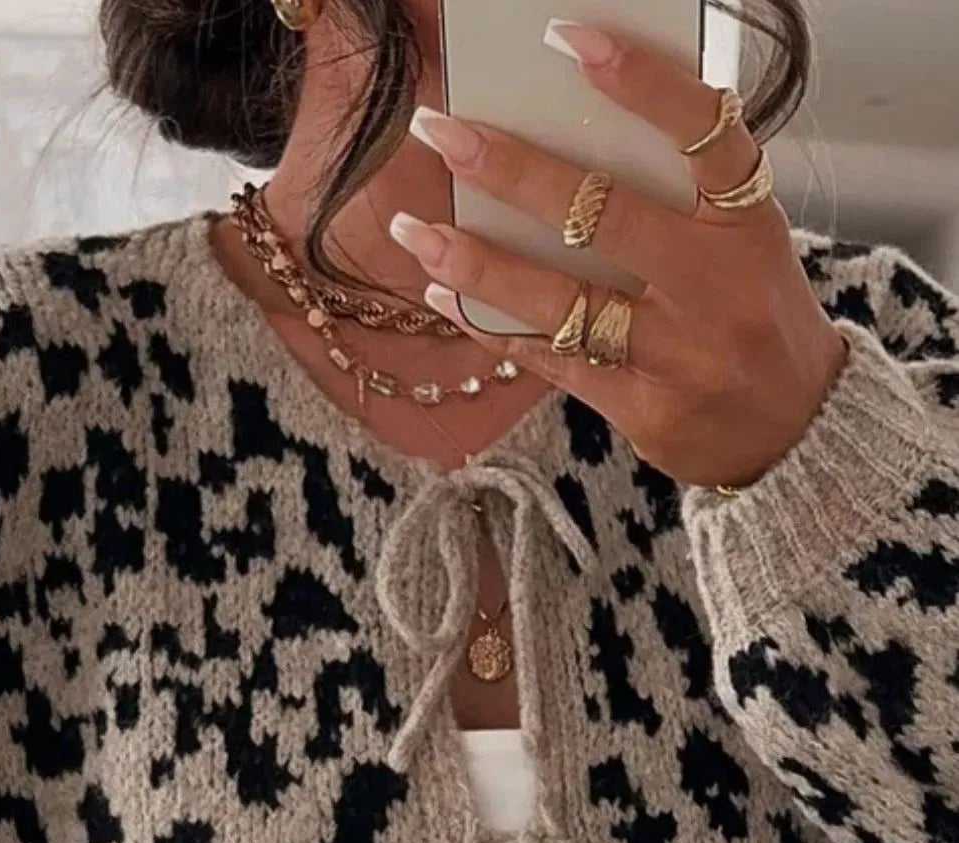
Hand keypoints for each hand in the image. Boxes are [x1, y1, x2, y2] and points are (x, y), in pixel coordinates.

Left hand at [395, 25, 848, 490]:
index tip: (567, 38)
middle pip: (604, 216)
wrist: (799, 429)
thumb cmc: (751, 312)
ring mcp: (680, 355)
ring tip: (417, 232)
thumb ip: (672, 199)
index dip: (640, 81)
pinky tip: (446, 295)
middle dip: (512, 170)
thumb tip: (558, 141)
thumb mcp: (740, 242)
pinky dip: (493, 324)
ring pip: (560, 300)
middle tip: (442, 133)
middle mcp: (718, 286)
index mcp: (748, 222)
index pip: (703, 132)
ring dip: (476, 263)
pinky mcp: (644, 410)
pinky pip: (552, 360)